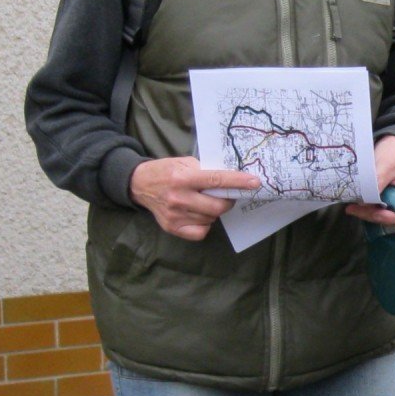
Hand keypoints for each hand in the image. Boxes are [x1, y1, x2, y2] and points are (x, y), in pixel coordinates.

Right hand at [130, 157, 258, 240]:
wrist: (139, 184)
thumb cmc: (167, 171)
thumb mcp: (185, 163)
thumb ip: (206, 170)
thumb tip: (232, 178)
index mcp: (183, 178)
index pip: (216, 180)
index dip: (238, 182)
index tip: (255, 183)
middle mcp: (179, 198)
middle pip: (217, 206)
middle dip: (227, 201)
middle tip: (225, 195)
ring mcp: (175, 215)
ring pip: (210, 219)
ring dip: (213, 211)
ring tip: (203, 201)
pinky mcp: (172, 228)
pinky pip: (201, 232)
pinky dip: (205, 224)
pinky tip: (198, 214)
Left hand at [347, 136, 394, 225]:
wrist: (391, 144)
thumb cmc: (394, 152)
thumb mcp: (387, 164)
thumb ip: (377, 182)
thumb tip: (364, 201)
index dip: (389, 218)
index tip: (371, 210)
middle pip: (391, 219)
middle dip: (372, 215)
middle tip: (353, 208)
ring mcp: (394, 202)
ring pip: (381, 216)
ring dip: (366, 213)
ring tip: (351, 206)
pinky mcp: (384, 200)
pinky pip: (375, 209)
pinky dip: (364, 208)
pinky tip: (354, 203)